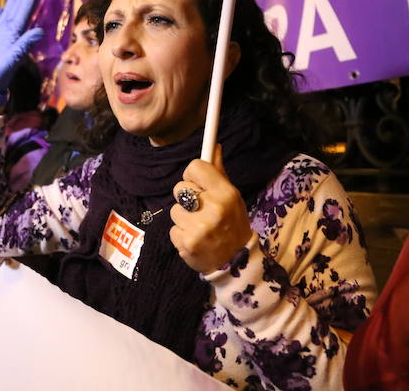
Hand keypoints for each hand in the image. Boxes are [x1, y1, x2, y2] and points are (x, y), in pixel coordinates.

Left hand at [169, 145, 254, 273]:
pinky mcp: (186, 243)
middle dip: (187, 198)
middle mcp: (212, 208)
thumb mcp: (232, 197)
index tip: (198, 184)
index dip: (193, 175)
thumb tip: (214, 145)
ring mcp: (198, 227)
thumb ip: (218, 172)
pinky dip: (181, 234)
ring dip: (184, 218)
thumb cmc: (233, 224)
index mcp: (226, 193)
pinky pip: (172, 228)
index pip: (195, 167)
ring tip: (200, 227)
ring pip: (174, 209)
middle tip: (200, 209)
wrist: (236, 263)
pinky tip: (195, 239)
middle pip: (179, 188)